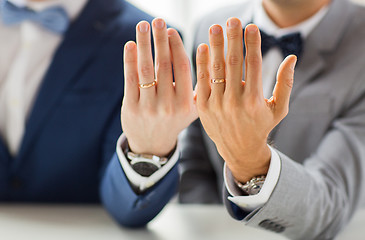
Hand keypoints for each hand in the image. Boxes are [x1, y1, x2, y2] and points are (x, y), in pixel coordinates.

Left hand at [121, 18, 197, 156]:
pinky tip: (130, 45)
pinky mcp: (131, 108)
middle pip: (164, 65)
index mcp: (186, 104)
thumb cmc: (174, 120)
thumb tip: (206, 54)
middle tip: (158, 20)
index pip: (183, 68)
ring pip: (146, 70)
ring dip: (144, 44)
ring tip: (143, 26)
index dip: (177, 47)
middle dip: (160, 40)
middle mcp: (168, 106)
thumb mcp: (193, 109)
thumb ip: (199, 87)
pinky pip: (130, 80)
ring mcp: (149, 107)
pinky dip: (129, 60)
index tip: (172, 30)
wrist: (153, 144)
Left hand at [195, 18, 296, 181]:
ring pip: (216, 69)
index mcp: (254, 100)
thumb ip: (285, 83)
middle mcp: (234, 102)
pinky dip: (202, 63)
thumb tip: (291, 57)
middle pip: (233, 63)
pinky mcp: (202, 107)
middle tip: (232, 20)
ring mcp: (216, 104)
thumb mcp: (279, 109)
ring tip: (216, 28)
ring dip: (215, 46)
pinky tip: (203, 47)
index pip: (253, 64)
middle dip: (232, 39)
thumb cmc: (261, 126)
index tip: (251, 26)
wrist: (238, 150)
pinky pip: (201, 81)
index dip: (252, 43)